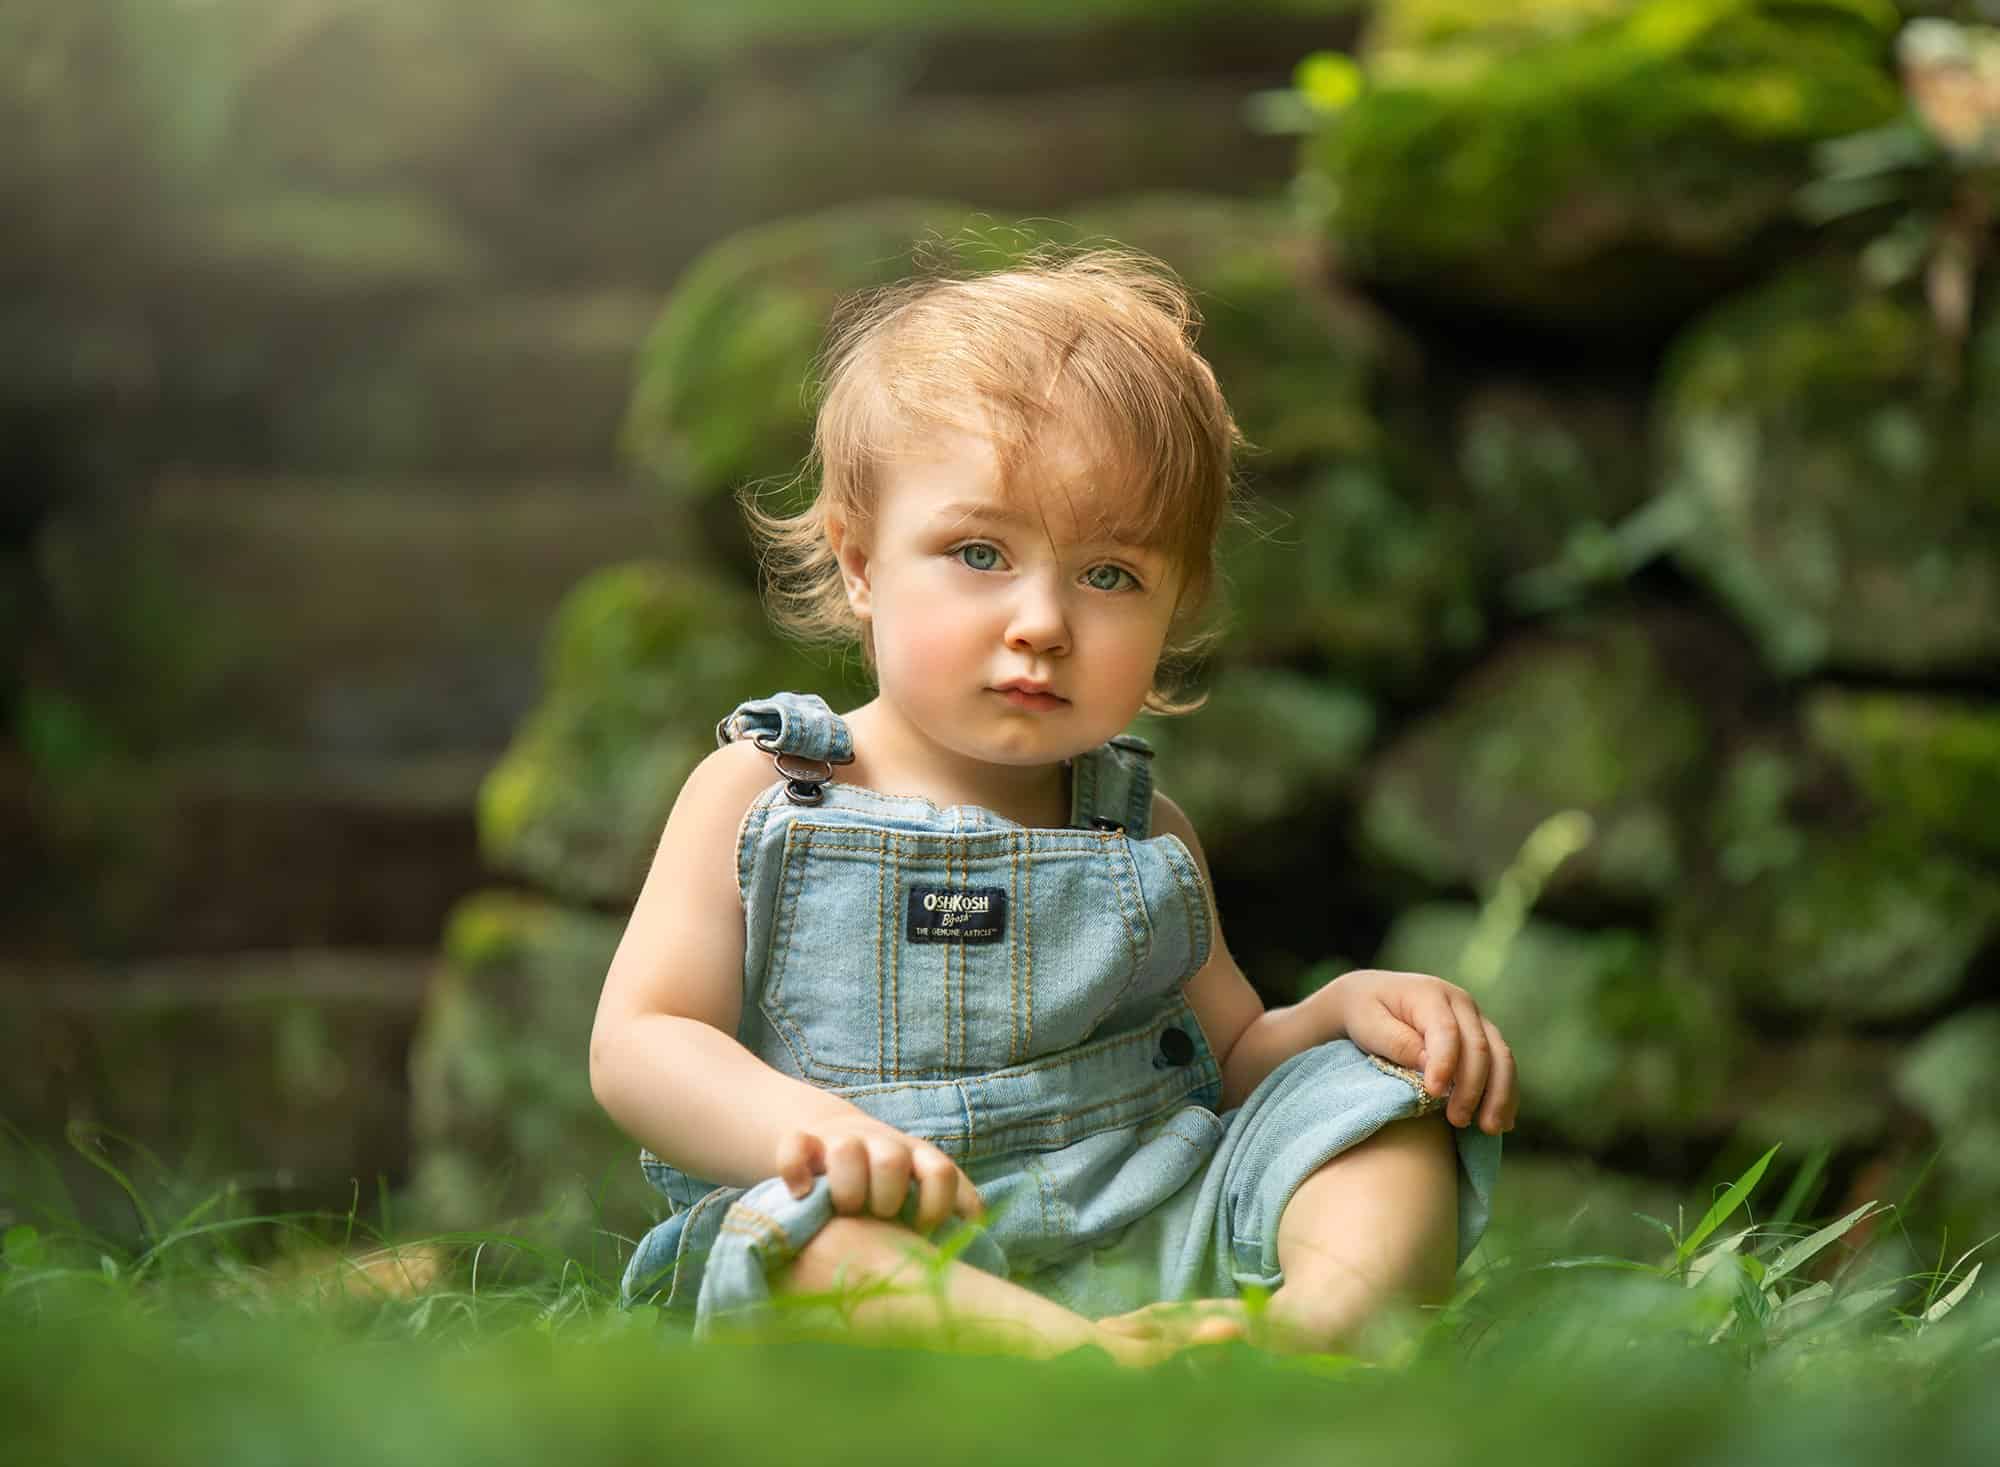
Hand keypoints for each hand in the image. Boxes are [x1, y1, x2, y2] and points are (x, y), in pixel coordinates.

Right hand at [776, 1121, 984, 1232]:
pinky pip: (794, 1147)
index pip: (942, 1173)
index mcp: (919, 1159)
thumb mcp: (920, 1195)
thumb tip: (970, 1261)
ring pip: (845, 1150)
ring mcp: (844, 1141)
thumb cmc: (887, 1186)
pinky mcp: (806, 1143)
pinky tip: (800, 1194)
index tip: (923, 1230)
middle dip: (885, 1198)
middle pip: (892, 1161)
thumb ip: (945, 1217)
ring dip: (845, 1188)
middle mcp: (884, 1146)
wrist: (835, 1138)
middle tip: (878, 1218)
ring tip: (842, 1212)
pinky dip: (794, 1170)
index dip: (936, 1205)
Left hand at [1330, 969, 1516, 1134]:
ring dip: (1499, 1095)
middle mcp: (1461, 1004)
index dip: (1444, 1063)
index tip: (1433, 1094)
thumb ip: (1396, 1041)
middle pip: (1479, 1047)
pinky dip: (1506, 1094)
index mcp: (1430, 994)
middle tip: (1458, 1121)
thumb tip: (1427, 1063)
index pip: (1446, 1030)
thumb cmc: (1365, 1013)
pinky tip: (1504, 1122)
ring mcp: (1476, 1020)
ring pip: (1501, 1056)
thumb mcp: (1367, 1023)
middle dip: (1472, 1087)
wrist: (1372, 996)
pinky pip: (1503, 1065)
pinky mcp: (1483, 1037)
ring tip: (1489, 1129)